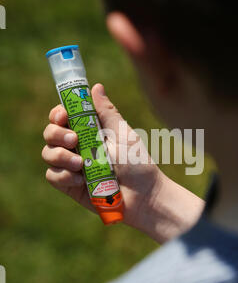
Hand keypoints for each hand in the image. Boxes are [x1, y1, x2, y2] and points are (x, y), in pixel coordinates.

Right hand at [42, 83, 203, 241]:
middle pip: (50, 133)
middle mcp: (77, 147)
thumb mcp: (123, 134)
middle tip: (74, 140)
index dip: (58, 113)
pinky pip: (53, 176)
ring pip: (48, 154)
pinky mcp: (70, 185)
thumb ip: (106, 112)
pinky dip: (64, 176)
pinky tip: (81, 179)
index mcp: (89, 132)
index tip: (64, 115)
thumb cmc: (138, 162)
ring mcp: (72, 167)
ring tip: (81, 164)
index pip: (63, 117)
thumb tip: (96, 86)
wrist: (144, 196)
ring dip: (60, 156)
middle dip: (56, 134)